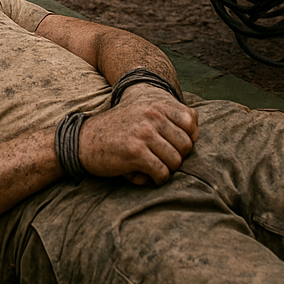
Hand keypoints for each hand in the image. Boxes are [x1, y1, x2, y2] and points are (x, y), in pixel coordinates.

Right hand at [79, 97, 198, 185]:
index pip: (191, 122)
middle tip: (162, 160)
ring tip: (152, 167)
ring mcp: (144, 133)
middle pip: (186, 146)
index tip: (175, 146)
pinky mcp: (136, 153)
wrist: (86, 140)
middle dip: (177, 157)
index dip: (188, 139)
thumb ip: (168, 115)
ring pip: (176, 162)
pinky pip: (161, 173)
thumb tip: (196, 132)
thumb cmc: (120, 129)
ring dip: (166, 169)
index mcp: (157, 104)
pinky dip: (157, 179)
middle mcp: (152, 115)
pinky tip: (145, 175)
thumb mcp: (142, 111)